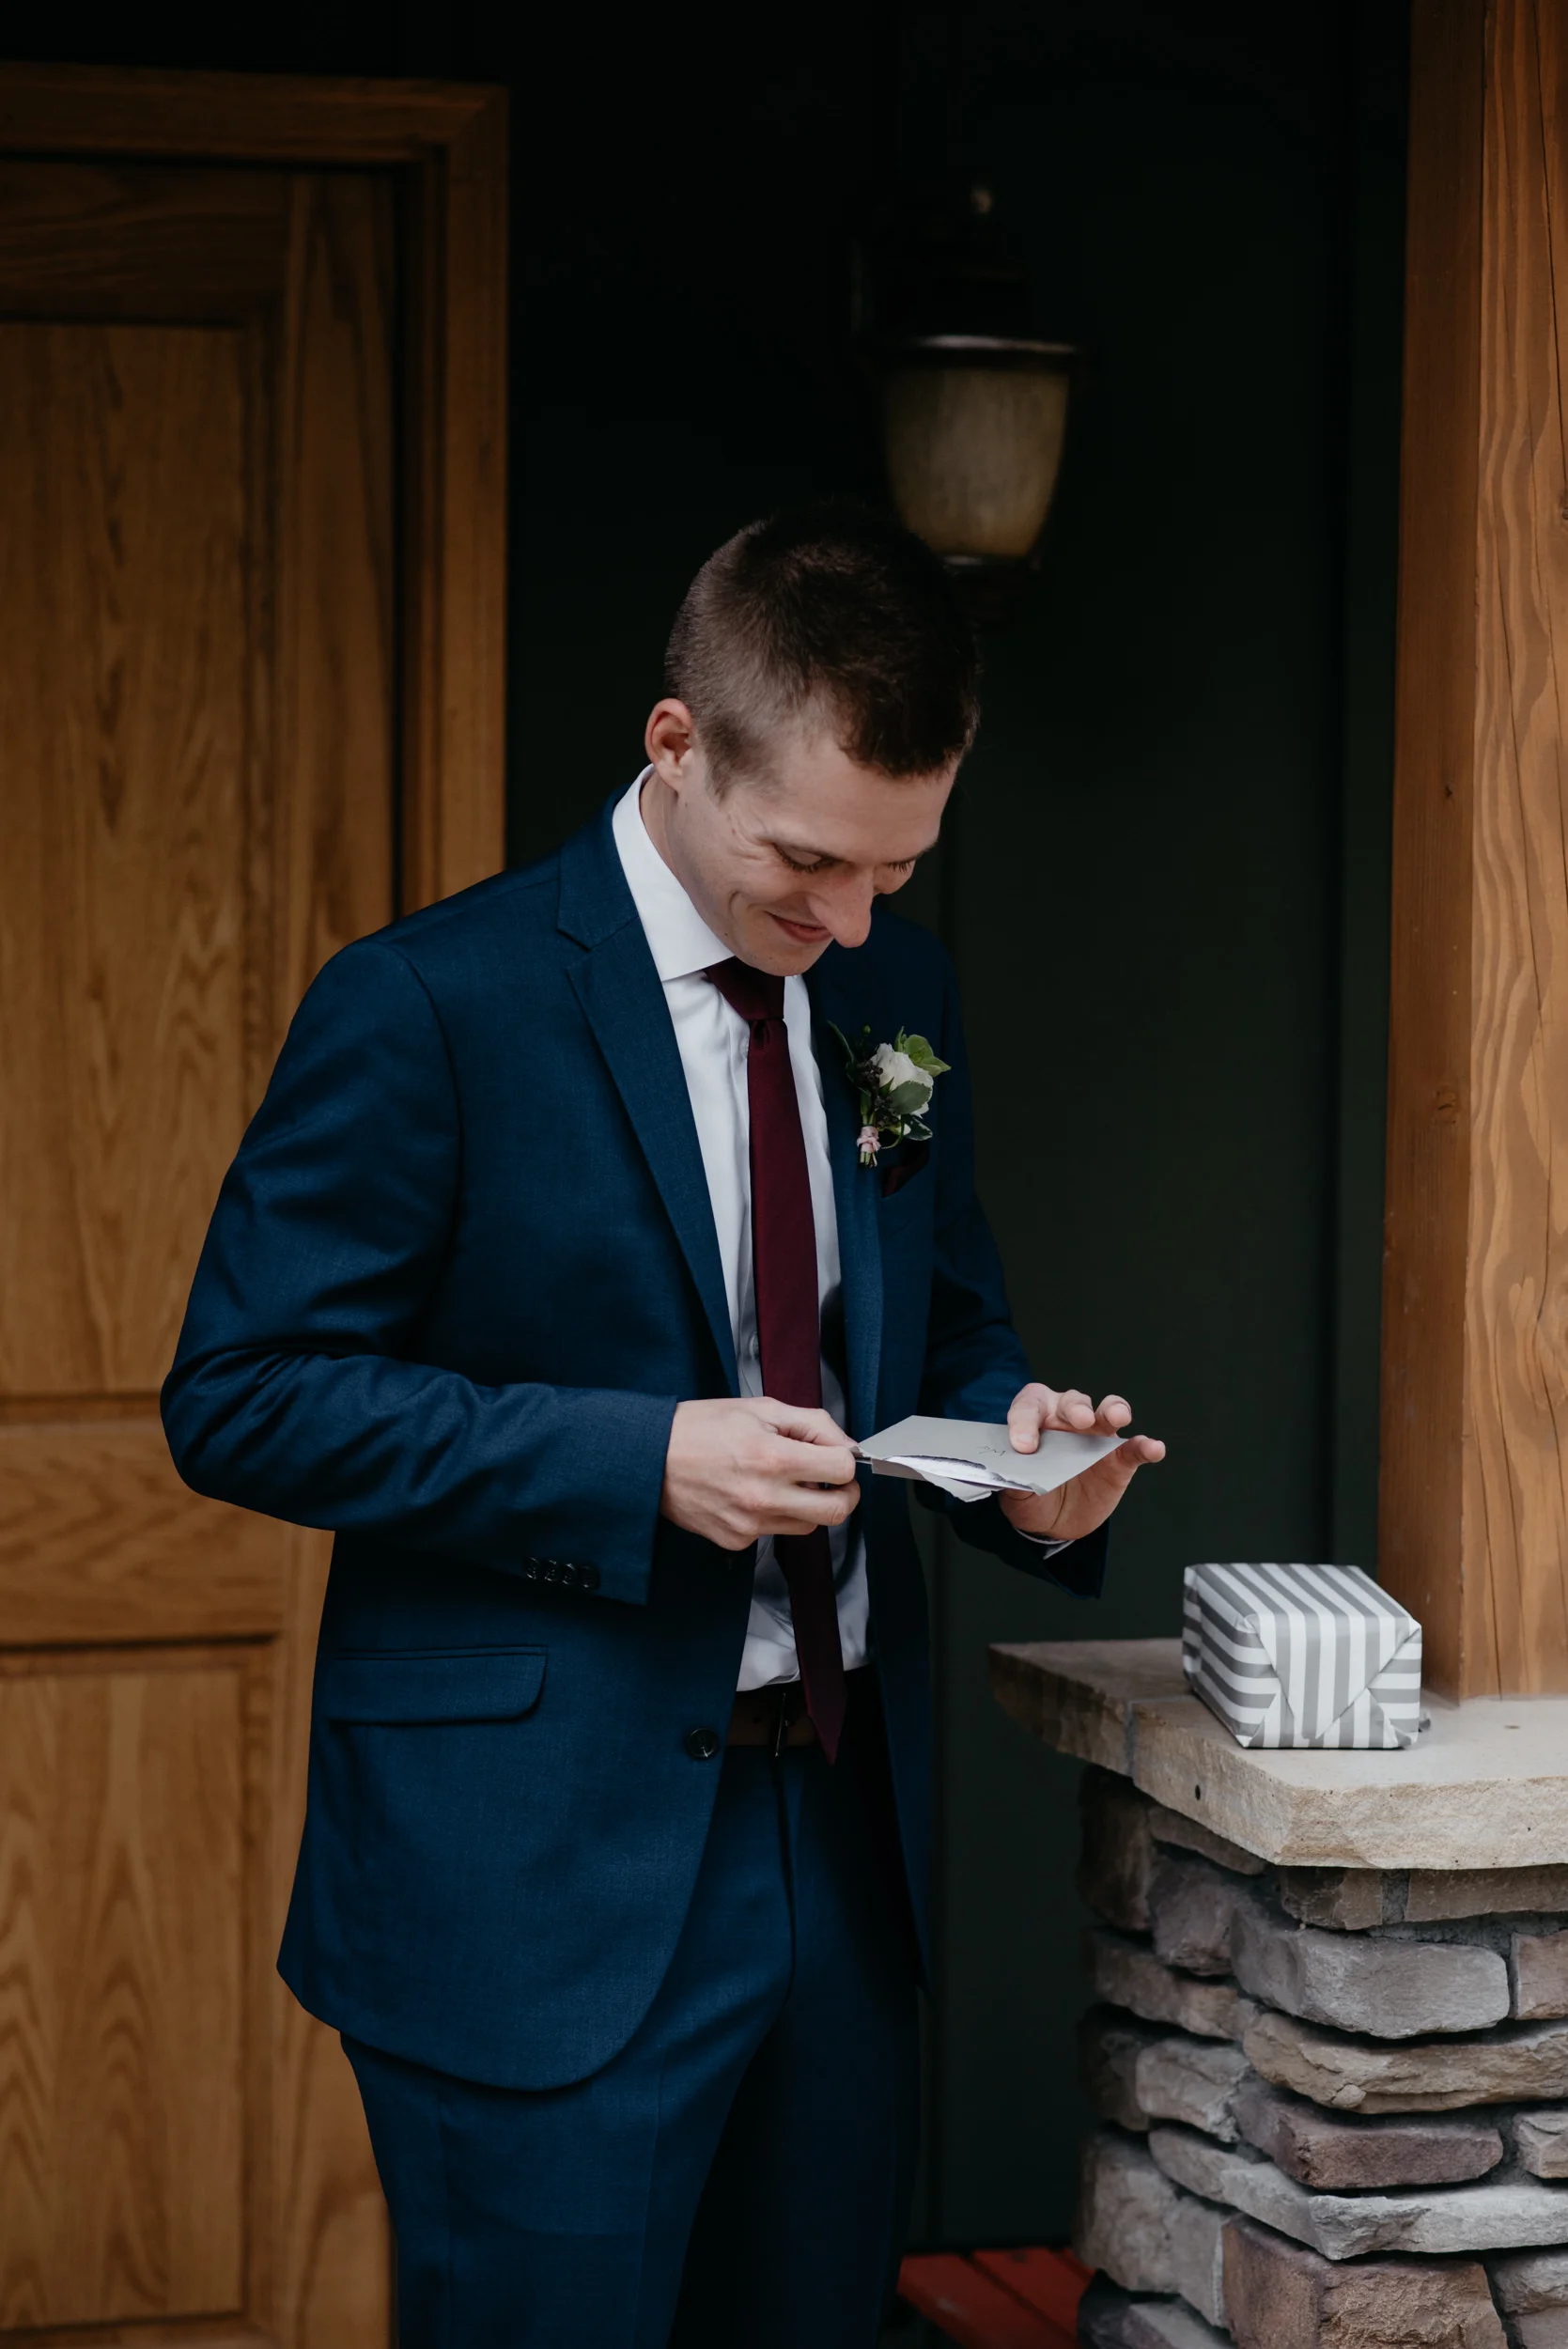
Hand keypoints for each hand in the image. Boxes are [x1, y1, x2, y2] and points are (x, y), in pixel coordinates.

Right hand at [661, 1396, 860, 1550]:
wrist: (649, 1457)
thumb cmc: (700, 1427)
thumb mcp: (761, 1408)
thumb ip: (813, 1424)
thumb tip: (847, 1446)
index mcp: (773, 1458)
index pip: (843, 1471)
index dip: (846, 1460)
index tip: (837, 1456)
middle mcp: (764, 1498)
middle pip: (837, 1512)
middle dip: (843, 1493)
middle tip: (832, 1479)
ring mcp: (749, 1524)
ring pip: (808, 1525)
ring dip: (807, 1504)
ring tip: (783, 1480)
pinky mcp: (735, 1540)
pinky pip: (773, 1532)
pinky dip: (774, 1514)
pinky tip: (752, 1492)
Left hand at [996, 1383, 1165, 1543]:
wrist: (1053, 1522)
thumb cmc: (1031, 1495)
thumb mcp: (1014, 1492)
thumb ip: (1014, 1479)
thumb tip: (1013, 1475)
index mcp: (1036, 1421)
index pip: (1029, 1406)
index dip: (1024, 1421)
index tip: (1022, 1446)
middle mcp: (1067, 1421)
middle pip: (1072, 1402)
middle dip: (1076, 1407)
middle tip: (1080, 1420)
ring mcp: (1097, 1438)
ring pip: (1107, 1413)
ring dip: (1114, 1410)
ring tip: (1118, 1416)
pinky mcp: (1119, 1460)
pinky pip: (1134, 1449)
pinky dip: (1145, 1447)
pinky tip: (1154, 1448)